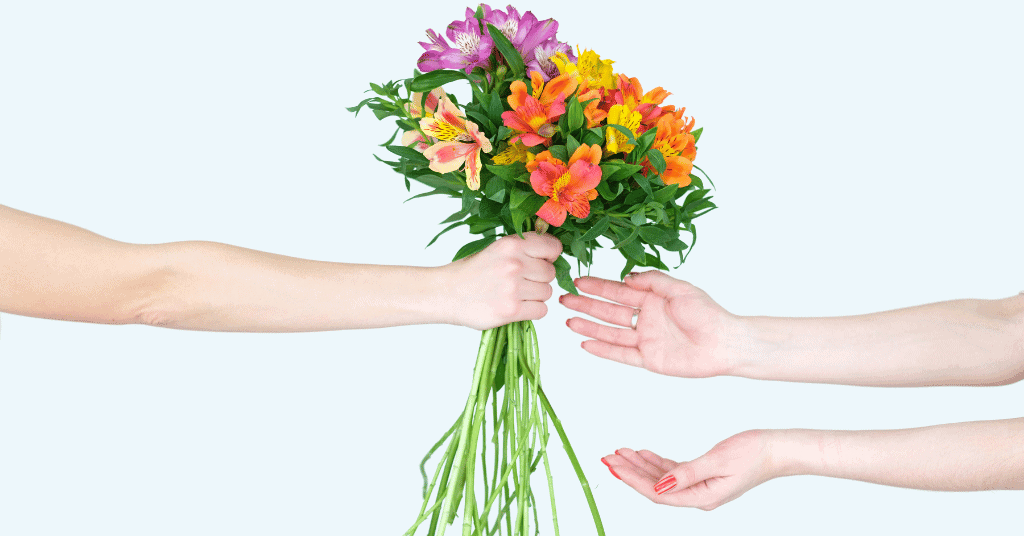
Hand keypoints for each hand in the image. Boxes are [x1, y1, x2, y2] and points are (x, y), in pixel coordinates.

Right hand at [442, 233, 561, 329]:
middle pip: (551, 273)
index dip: (550, 256)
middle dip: (540, 278)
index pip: (553, 247)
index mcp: (512, 244)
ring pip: (547, 292)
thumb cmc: (471, 271)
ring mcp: (514, 288)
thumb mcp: (496, 249)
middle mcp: (515, 263)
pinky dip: (533, 311)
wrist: (446, 293)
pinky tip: (517, 306)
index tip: (543, 261)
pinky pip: (542, 310)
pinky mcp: (512, 310)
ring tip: (516, 294)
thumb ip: (523, 248)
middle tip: (522, 282)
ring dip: (536, 296)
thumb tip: (553, 252)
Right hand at [561, 271, 739, 376]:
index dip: (598, 286)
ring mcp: (646, 339)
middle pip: (609, 311)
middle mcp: (646, 318)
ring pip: (611, 332)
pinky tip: (586, 343)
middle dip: (586, 305)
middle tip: (564, 299)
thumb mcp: (680, 289)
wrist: (725, 343)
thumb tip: (626, 277)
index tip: (578, 281)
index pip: (618, 291)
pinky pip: (622, 354)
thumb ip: (653, 281)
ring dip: (590, 326)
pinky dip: (604, 350)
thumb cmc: (708, 313)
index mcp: (652, 299)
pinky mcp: (649, 359)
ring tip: (568, 321)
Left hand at [602, 430, 776, 510]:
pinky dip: (656, 462)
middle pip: (655, 486)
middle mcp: (699, 496)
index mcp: (702, 497)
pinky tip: (644, 453)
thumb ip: (687, 473)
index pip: (657, 493)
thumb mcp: (718, 460)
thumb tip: (660, 485)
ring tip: (620, 452)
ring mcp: (701, 487)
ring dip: (640, 465)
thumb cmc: (754, 453)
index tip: (615, 468)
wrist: (778, 449)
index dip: (633, 480)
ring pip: (662, 478)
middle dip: (630, 471)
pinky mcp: (703, 476)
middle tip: (608, 457)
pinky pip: (673, 472)